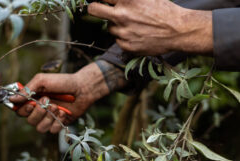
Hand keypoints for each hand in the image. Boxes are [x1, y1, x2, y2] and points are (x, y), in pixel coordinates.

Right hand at [10, 62, 110, 133]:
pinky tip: (64, 112)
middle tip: (48, 100)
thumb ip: (26, 90)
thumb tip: (11, 99)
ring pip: (40, 128)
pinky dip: (58, 121)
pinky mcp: (59, 124)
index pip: (19, 110)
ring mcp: (49, 118)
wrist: (83, 88)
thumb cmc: (62, 82)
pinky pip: (52, 130)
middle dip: (38, 112)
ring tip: (57, 106)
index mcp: (32, 99)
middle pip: (29, 121)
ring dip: (48, 117)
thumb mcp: (42, 81)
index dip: (22, 110)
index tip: (30, 104)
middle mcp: (39, 110)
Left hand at [88, 0, 212, 54]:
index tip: (102, 0)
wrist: (178, 30)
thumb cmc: (164, 10)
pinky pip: (118, 40)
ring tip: (133, 24)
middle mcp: (121, 15)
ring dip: (116, 25)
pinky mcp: (127, 46)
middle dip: (95, 8)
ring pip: (109, 27)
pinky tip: (137, 34)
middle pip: (93, 10)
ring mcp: (123, 32)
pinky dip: (124, 37)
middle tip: (101, 9)